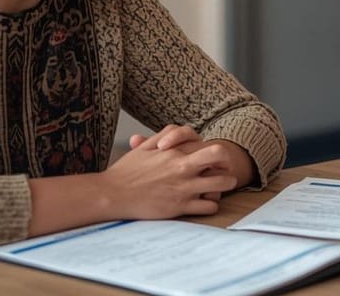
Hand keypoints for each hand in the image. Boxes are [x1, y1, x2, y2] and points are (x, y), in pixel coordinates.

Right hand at [129, 125, 255, 198]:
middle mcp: (183, 167)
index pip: (207, 144)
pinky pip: (209, 206)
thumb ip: (164, 135)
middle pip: (221, 156)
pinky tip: (204, 204)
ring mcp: (184, 187)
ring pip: (222, 183)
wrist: (112, 194)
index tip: (212, 160)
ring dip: (224, 186)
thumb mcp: (145, 147)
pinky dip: (211, 205)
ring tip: (218, 189)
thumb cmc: (126, 171)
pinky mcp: (180, 207)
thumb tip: (177, 132)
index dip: (214, 153)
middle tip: (224, 172)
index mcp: (175, 152)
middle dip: (227, 164)